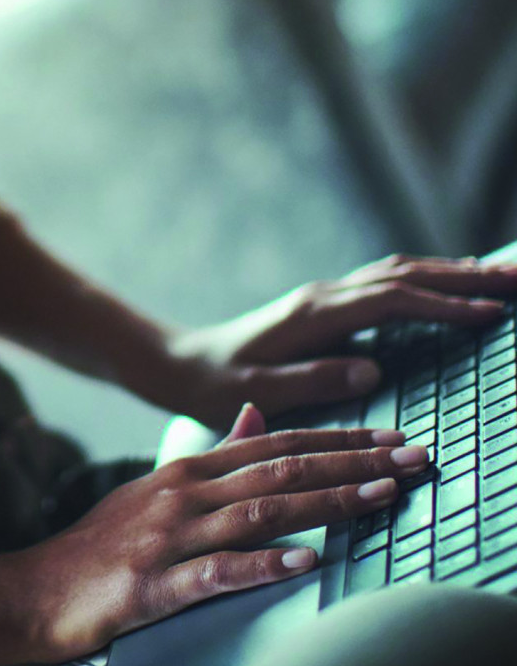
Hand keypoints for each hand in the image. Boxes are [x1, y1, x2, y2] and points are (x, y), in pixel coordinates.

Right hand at [16, 417, 430, 661]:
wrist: (43, 585)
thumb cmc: (106, 542)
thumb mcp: (159, 486)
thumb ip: (213, 454)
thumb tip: (256, 416)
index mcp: (187, 468)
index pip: (275, 444)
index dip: (335, 438)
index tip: (389, 437)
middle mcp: (183, 492)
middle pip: (279, 471)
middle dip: (351, 463)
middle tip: (409, 459)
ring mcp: (170, 536)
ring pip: (259, 513)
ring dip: (326, 505)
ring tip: (379, 499)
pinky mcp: (156, 584)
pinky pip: (217, 571)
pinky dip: (263, 565)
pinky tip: (303, 561)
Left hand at [159, 254, 516, 427]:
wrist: (181, 364)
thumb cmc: (215, 384)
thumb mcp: (257, 392)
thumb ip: (311, 380)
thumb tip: (371, 368)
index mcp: (313, 314)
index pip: (392, 300)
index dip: (443, 304)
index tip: (492, 313)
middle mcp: (323, 297)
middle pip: (404, 274)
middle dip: (463, 276)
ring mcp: (325, 298)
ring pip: (397, 273)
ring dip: (450, 273)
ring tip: (502, 277)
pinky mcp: (326, 308)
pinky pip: (386, 286)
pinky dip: (426, 282)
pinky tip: (451, 289)